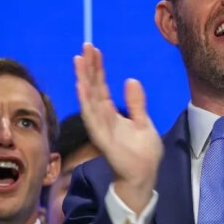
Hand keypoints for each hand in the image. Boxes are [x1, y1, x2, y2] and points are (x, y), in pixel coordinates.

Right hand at [75, 43, 162, 214]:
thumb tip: (130, 79)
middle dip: (88, 68)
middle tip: (84, 47)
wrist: (145, 176)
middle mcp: (102, 118)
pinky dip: (86, 102)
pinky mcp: (103, 139)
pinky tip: (81, 87)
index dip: (97, 68)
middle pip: (92, 88)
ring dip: (83, 80)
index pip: (100, 86)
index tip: (93, 49)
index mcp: (111, 113)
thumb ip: (136, 103)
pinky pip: (92, 118)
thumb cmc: (143, 153)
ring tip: (78, 61)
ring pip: (88, 100)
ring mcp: (101, 128)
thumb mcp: (143, 122)